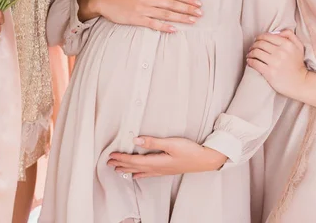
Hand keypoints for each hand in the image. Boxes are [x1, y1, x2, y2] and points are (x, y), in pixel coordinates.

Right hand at [80, 0, 201, 32]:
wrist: (105, 0)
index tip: (198, 3)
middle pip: (172, 3)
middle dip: (187, 8)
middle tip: (200, 13)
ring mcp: (143, 9)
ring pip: (165, 13)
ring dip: (180, 17)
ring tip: (192, 21)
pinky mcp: (136, 19)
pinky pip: (153, 23)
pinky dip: (164, 26)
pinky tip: (174, 30)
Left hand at [108, 136, 227, 178]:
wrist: (205, 160)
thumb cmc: (190, 151)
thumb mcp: (171, 143)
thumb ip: (153, 142)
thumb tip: (136, 141)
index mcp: (157, 161)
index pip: (134, 161)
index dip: (122, 158)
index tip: (112, 155)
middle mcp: (158, 168)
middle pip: (135, 167)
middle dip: (121, 164)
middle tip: (109, 162)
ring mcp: (162, 171)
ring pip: (140, 171)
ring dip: (128, 169)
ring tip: (117, 169)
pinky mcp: (167, 170)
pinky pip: (149, 174)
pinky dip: (139, 174)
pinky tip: (136, 175)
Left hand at [246, 29, 307, 96]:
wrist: (300, 83)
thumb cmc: (297, 64)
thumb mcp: (299, 46)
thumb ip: (289, 35)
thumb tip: (276, 32)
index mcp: (287, 44)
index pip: (267, 36)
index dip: (259, 37)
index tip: (257, 41)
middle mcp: (281, 52)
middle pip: (260, 43)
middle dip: (253, 45)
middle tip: (252, 48)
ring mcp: (275, 62)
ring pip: (256, 52)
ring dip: (250, 52)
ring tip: (250, 54)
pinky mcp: (269, 72)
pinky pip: (254, 63)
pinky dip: (249, 61)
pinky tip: (249, 61)